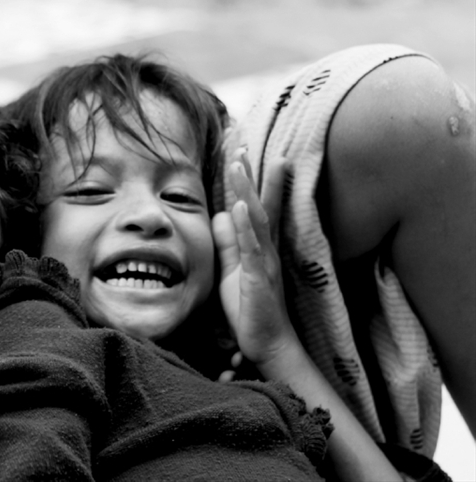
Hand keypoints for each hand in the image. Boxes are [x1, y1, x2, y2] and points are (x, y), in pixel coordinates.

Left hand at [213, 155, 300, 368]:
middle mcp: (267, 249)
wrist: (269, 345)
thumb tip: (222, 214)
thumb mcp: (233, 270)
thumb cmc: (250, 309)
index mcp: (260, 246)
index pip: (259, 206)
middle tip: (245, 145)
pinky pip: (253, 248)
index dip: (254, 180)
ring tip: (239, 163)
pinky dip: (247, 226)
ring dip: (248, 190)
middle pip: (260, 204)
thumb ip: (229, 243)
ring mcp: (265, 262)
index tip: (246, 152)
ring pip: (257, 219)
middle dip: (252, 175)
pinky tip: (241, 206)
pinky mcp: (259, 278)